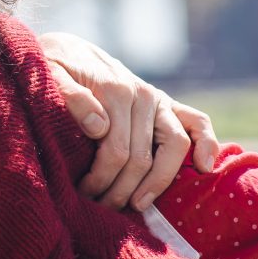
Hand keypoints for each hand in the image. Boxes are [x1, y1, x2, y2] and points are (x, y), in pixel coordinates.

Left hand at [38, 31, 219, 210]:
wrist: (67, 49)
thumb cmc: (55, 68)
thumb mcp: (50, 74)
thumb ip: (69, 95)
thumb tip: (99, 127)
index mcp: (115, 89)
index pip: (116, 150)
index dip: (101, 179)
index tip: (83, 195)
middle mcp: (143, 95)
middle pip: (143, 156)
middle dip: (122, 190)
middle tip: (102, 208)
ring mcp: (159, 100)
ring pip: (174, 146)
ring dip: (157, 182)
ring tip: (137, 205)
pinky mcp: (168, 104)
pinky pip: (197, 121)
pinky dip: (207, 143)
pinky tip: (204, 168)